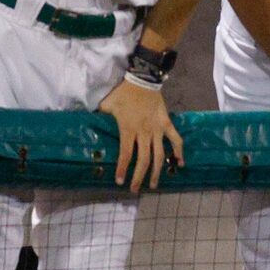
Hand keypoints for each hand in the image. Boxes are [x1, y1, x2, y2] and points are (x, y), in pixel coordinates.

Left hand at [97, 76, 183, 190]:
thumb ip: (100, 117)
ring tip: (153, 185)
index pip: (125, 154)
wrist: (142, 79)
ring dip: (156, 172)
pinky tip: (179, 163)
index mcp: (128, 129)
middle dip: (138, 177)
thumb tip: (89, 124)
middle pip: (143, 160)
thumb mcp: (106, 104)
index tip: (118, 181)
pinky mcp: (166, 123)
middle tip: (135, 190)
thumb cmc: (123, 93)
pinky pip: (175, 139)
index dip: (122, 169)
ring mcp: (157, 129)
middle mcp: (144, 132)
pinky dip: (178, 151)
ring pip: (159, 155)